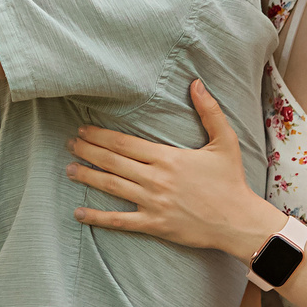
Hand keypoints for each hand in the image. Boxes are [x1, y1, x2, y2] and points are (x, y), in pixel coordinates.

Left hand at [69, 81, 280, 259]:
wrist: (238, 220)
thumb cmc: (231, 181)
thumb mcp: (225, 141)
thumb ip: (209, 111)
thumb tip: (196, 82)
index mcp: (167, 157)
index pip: (125, 143)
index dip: (100, 135)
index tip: (84, 129)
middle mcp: (156, 178)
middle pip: (113, 161)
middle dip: (88, 151)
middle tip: (70, 143)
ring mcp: (153, 202)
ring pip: (112, 186)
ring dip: (87, 176)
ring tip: (68, 169)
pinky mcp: (154, 224)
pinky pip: (119, 221)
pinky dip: (97, 217)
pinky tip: (79, 213)